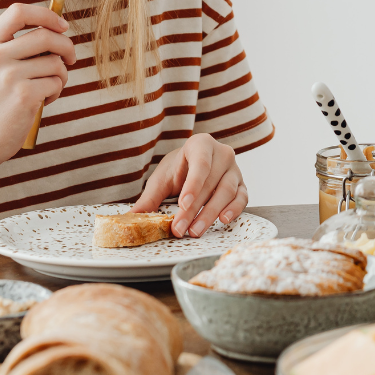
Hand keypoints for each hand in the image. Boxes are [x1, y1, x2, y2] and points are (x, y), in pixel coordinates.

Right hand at [0, 3, 75, 171]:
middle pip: (46, 36)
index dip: (47, 15)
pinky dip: (56, 93)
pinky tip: (41, 102)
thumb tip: (58, 31)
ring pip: (56, 62)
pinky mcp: (24, 95)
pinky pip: (56, 83)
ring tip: (46, 88)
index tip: (62, 26)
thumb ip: (17, 47)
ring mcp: (8, 76)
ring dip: (60, 76)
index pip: (19, 12)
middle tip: (70, 60)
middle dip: (67, 47)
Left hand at [131, 134, 247, 237]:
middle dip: (195, 209)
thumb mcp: (161, 180)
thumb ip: (149, 198)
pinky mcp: (242, 185)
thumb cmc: (178, 169)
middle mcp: (222, 154)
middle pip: (211, 183)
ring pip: (227, 192)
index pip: (200, 165)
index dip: (193, 185)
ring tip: (196, 230)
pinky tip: (223, 220)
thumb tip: (131, 218)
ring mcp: (235, 169)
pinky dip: (234, 209)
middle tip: (181, 228)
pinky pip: (242, 198)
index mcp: (201, 144)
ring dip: (211, 214)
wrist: (193, 165)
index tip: (183, 204)